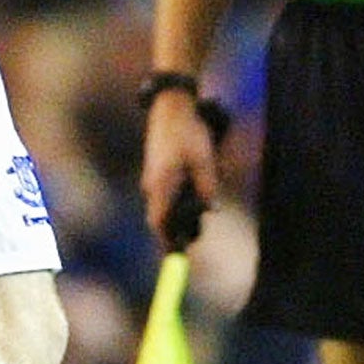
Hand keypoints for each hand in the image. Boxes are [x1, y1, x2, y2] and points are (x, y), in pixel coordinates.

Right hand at [141, 93, 220, 251]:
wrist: (171, 106)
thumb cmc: (188, 132)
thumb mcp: (204, 159)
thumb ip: (207, 186)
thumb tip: (211, 209)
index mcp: (161, 184)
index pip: (159, 223)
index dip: (166, 241)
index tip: (176, 256)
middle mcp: (152, 184)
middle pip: (160, 218)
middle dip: (173, 232)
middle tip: (190, 243)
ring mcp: (152, 177)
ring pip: (163, 206)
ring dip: (176, 216)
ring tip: (194, 223)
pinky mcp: (157, 170)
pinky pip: (165, 194)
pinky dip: (175, 202)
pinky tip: (191, 198)